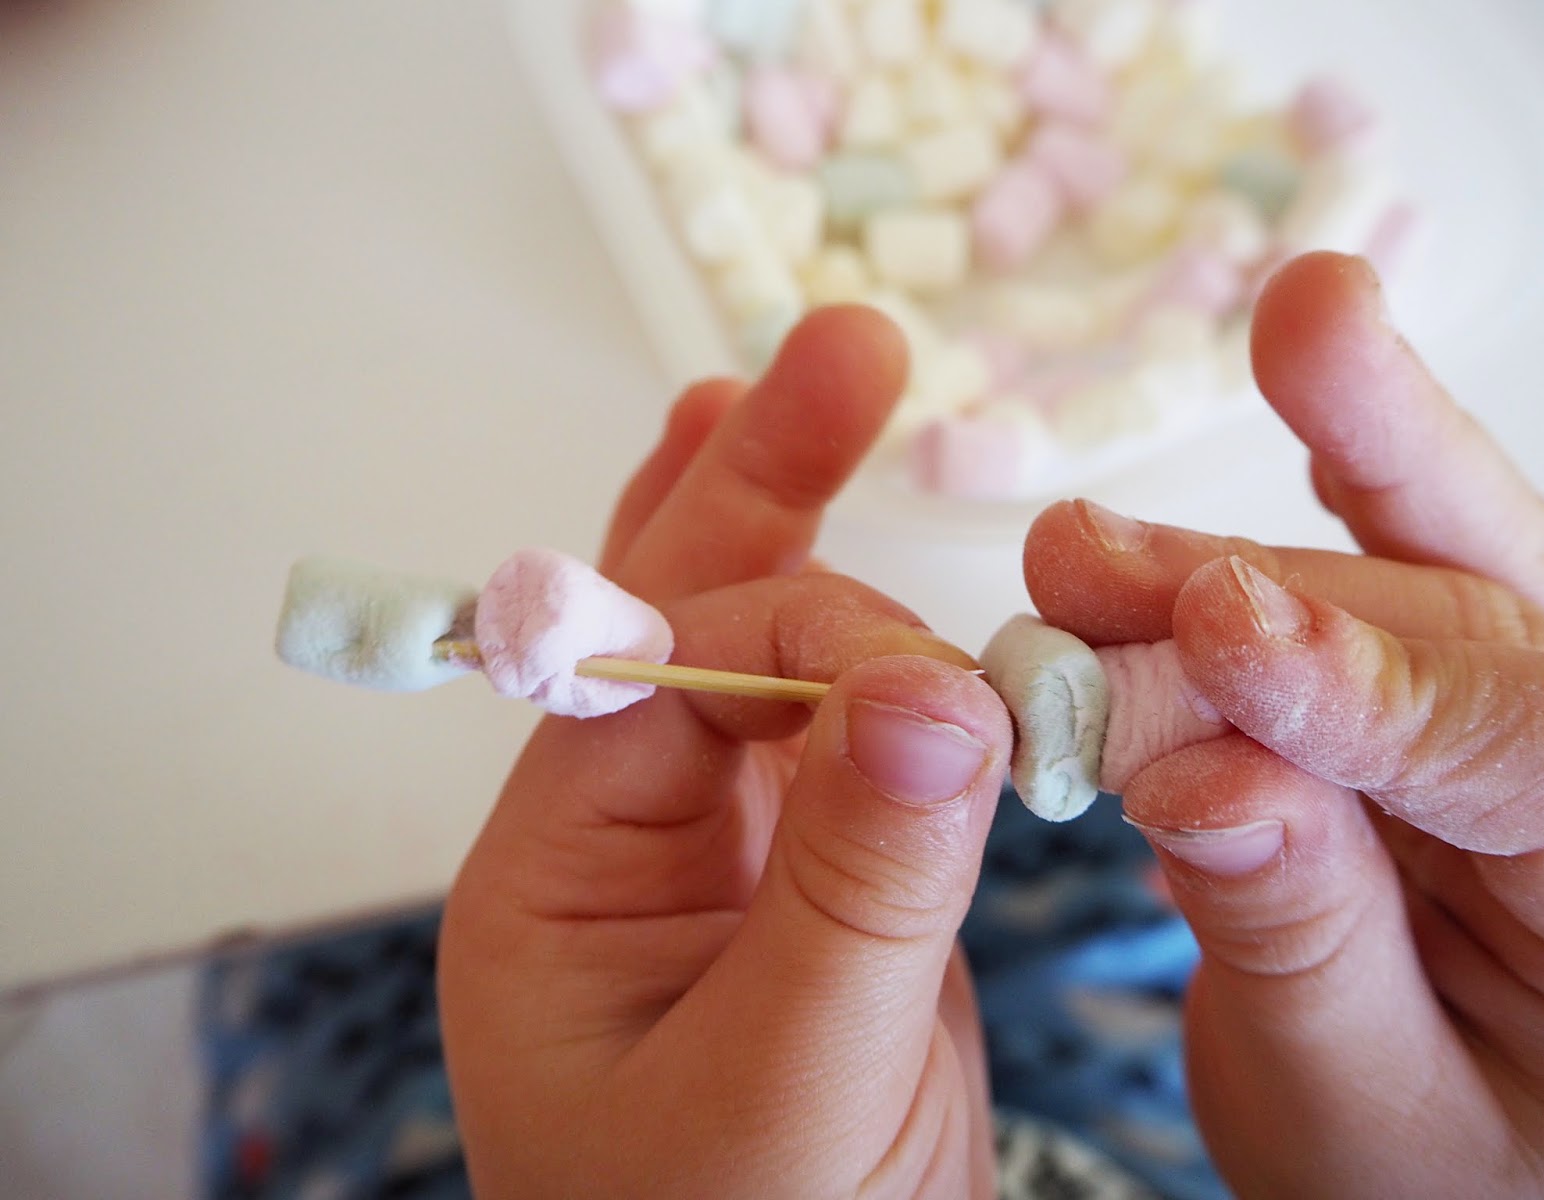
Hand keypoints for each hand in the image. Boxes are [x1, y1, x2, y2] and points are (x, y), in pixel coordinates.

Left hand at [439, 308, 1013, 1198]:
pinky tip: (909, 578)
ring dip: (816, 534)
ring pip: (770, 656)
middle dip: (758, 479)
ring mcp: (737, 851)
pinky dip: (902, 660)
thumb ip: (859, 891)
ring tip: (836, 384)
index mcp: (560, 884)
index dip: (799, 641)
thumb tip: (941, 693)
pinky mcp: (834, 880)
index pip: (662, 689)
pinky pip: (860, 738)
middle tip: (842, 351)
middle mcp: (635, 841)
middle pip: (682, 615)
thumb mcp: (785, 1094)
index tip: (931, 669)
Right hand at [1024, 252, 1543, 1197]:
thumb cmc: (1431, 1170)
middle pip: (1457, 643)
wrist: (1465, 1166)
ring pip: (1437, 569)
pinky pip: (1429, 551)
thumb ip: (1297, 944)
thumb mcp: (1358, 1111)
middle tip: (1078, 576)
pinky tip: (1313, 354)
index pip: (1542, 763)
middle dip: (1254, 615)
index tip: (1216, 638)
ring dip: (1244, 545)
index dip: (1373, 691)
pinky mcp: (1466, 678)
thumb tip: (1199, 779)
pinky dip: (1364, 455)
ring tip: (1083, 544)